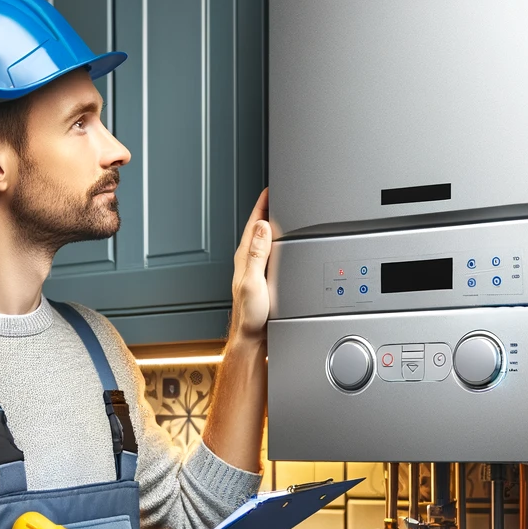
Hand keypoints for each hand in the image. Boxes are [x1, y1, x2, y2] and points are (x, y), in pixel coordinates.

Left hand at [230, 188, 270, 341]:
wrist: (253, 338)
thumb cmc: (250, 316)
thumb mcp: (253, 282)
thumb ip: (256, 254)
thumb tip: (261, 227)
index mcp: (244, 258)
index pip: (253, 224)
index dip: (262, 205)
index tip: (270, 190)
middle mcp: (248, 261)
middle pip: (259, 229)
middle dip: (268, 211)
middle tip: (279, 196)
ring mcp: (255, 270)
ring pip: (264, 241)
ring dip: (272, 227)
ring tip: (282, 214)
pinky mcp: (263, 279)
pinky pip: (270, 254)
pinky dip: (277, 244)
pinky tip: (283, 245)